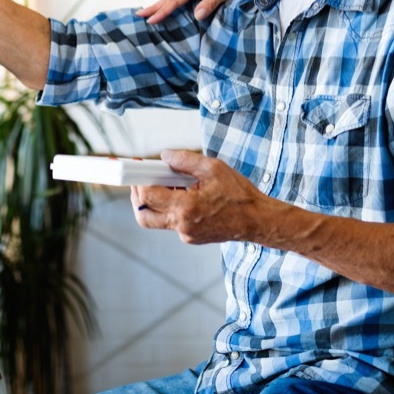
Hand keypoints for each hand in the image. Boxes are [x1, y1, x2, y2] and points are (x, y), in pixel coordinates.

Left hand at [131, 149, 267, 244]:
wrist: (257, 220)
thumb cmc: (239, 194)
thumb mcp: (213, 168)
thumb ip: (185, 160)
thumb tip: (164, 155)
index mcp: (186, 208)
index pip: (147, 196)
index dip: (138, 180)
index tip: (137, 169)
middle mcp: (182, 225)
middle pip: (143, 216)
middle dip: (138, 197)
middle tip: (143, 180)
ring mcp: (186, 234)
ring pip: (157, 220)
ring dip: (156, 202)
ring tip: (171, 184)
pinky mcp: (191, 238)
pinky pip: (173, 222)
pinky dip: (173, 208)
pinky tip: (188, 195)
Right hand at [137, 0, 256, 22]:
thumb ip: (211, 2)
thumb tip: (196, 16)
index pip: (175, 0)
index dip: (162, 11)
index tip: (151, 20)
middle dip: (154, 7)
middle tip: (139, 15)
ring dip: (160, 4)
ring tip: (148, 12)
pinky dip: (171, 1)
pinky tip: (169, 6)